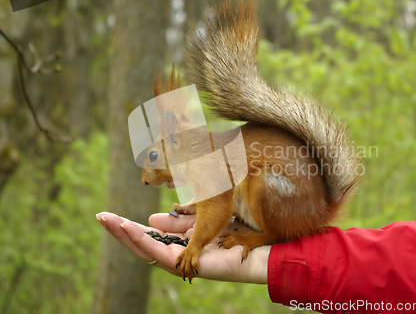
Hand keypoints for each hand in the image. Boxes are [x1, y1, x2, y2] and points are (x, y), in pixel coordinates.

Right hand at [96, 212, 269, 283]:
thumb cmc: (229, 235)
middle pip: (140, 242)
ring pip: (142, 247)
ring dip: (122, 233)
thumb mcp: (198, 222)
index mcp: (175, 244)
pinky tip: (125, 227)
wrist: (251, 251)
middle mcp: (173, 254)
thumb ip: (179, 220)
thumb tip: (157, 217)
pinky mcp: (179, 265)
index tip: (110, 214)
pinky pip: (155, 251)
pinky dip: (138, 239)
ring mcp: (175, 262)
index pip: (146, 235)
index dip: (127, 225)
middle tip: (100, 217)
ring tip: (106, 220)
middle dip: (119, 229)